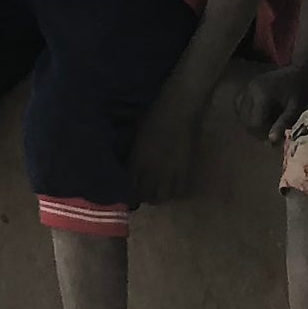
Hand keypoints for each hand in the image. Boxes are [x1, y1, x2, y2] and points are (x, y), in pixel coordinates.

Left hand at [130, 79, 209, 201]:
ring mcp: (169, 172)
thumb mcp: (135, 135)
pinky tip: (171, 191)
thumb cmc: (153, 117)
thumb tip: (123, 163)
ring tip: (156, 195)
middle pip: (144, 195)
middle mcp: (151, 170)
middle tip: (141, 195)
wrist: (178, 109)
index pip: (129, 186)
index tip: (127, 195)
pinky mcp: (184, 170)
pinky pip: (179, 191)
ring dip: (157, 198)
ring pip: (161, 197)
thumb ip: (129, 152)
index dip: (127, 193)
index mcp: (136, 160)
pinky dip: (174, 194)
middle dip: (141, 198)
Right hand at [236, 64, 307, 139]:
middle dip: (257, 131)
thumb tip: (271, 141)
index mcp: (262, 95)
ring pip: (241, 113)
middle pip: (246, 120)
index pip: (255, 123)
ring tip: (267, 124)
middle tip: (272, 134)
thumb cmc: (299, 90)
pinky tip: (259, 115)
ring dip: (251, 122)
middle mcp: (250, 90)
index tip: (274, 141)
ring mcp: (247, 87)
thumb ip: (282, 124)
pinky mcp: (247, 86)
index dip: (263, 135)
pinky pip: (239, 104)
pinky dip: (246, 113)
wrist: (299, 71)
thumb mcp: (295, 109)